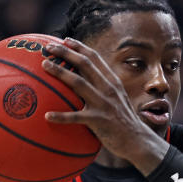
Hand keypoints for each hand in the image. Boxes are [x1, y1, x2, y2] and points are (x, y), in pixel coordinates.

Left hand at [40, 39, 164, 167]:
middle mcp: (108, 89)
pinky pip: (76, 117)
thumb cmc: (124, 123)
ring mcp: (103, 104)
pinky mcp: (99, 120)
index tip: (66, 40)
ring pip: (78, 83)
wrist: (137, 141)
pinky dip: (61, 116)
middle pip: (85, 64)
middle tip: (48, 47)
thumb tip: (85, 85)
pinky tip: (47, 116)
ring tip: (44, 66)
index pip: (95, 58)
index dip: (79, 47)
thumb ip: (105, 90)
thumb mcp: (118, 101)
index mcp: (113, 82)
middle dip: (66, 52)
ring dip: (60, 72)